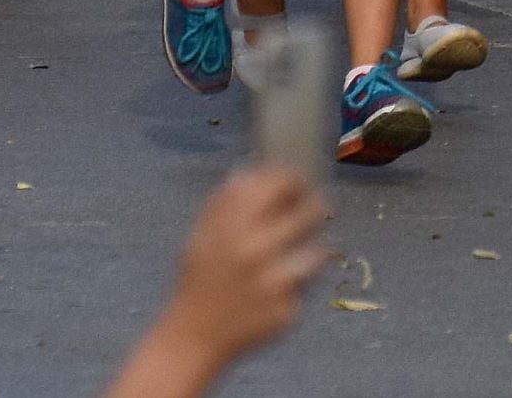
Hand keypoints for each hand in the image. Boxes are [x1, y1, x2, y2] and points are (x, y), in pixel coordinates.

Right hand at [154, 167, 331, 367]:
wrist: (192, 340)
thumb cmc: (199, 281)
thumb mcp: (201, 235)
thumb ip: (225, 201)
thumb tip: (252, 170)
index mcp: (233, 224)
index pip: (282, 183)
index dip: (295, 179)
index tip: (298, 184)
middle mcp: (256, 248)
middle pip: (313, 211)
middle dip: (313, 210)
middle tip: (309, 214)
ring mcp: (275, 281)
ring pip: (319, 250)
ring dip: (311, 251)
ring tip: (296, 256)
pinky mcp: (287, 310)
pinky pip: (308, 286)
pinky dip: (299, 285)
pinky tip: (277, 291)